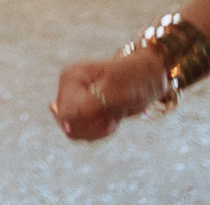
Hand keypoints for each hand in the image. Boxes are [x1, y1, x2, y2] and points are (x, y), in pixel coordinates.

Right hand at [50, 48, 167, 140]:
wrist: (144, 76)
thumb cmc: (133, 80)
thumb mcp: (117, 93)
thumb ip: (88, 108)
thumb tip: (65, 126)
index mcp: (71, 77)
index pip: (66, 116)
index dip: (89, 124)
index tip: (110, 119)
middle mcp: (66, 86)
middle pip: (68, 125)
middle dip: (94, 127)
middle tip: (114, 117)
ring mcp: (70, 97)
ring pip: (74, 132)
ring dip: (97, 130)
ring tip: (113, 116)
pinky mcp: (76, 108)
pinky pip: (80, 132)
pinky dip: (98, 131)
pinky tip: (109, 119)